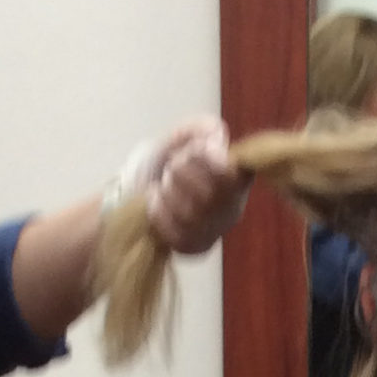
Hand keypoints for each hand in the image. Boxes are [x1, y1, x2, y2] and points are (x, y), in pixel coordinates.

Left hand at [105, 116, 244, 253]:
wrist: (138, 187)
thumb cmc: (167, 158)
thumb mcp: (186, 134)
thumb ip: (204, 130)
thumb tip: (215, 147)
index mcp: (238, 176)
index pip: (233, 174)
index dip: (207, 162)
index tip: (187, 152)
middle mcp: (234, 205)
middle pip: (211, 195)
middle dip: (182, 175)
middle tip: (170, 168)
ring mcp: (215, 230)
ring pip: (194, 216)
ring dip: (169, 195)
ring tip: (161, 186)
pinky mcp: (196, 246)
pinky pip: (179, 235)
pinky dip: (160, 215)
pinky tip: (154, 203)